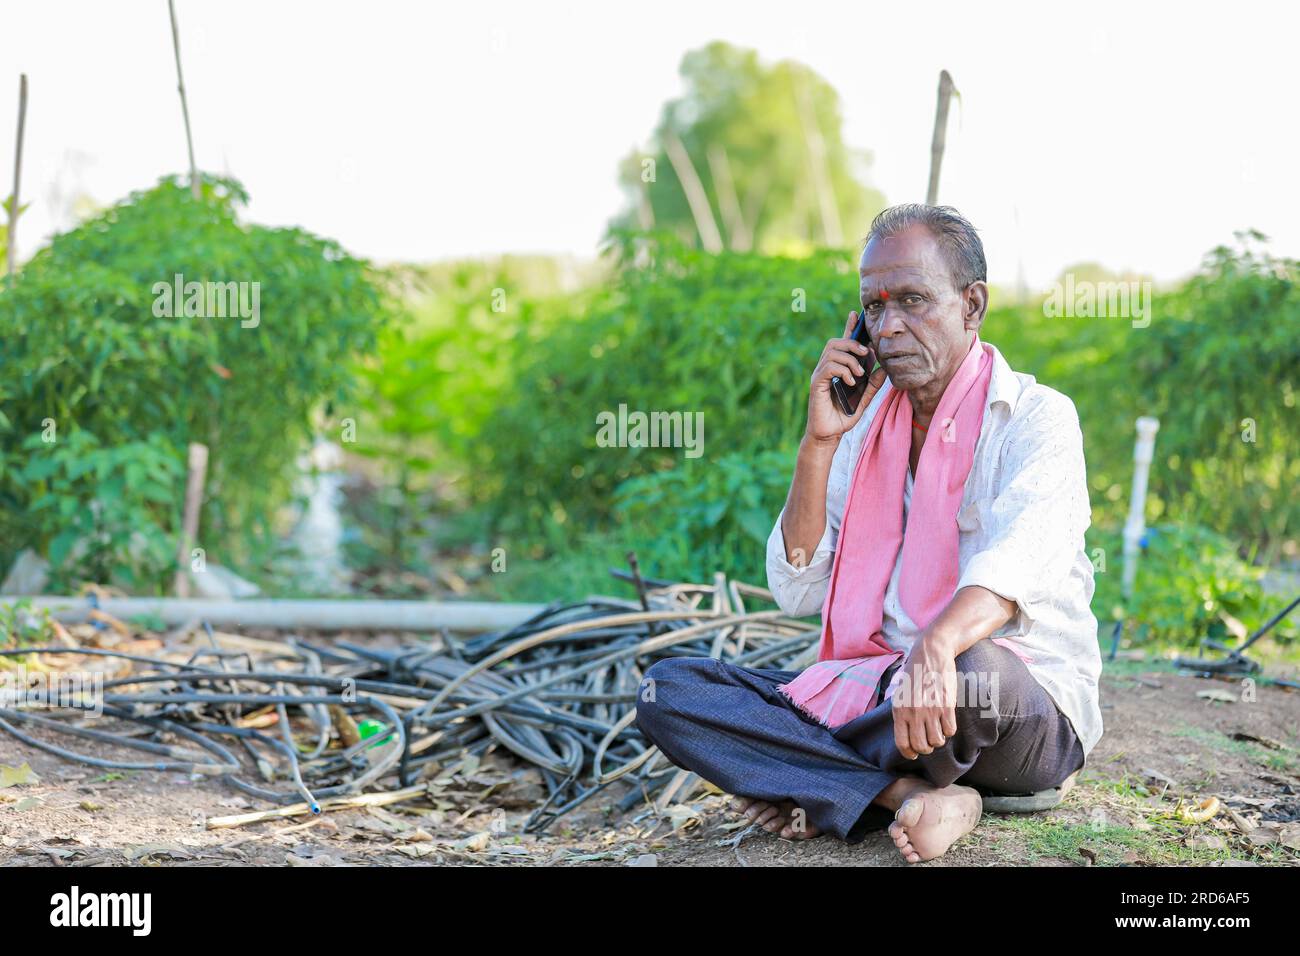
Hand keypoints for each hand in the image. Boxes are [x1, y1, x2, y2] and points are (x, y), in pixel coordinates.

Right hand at [804, 311, 887, 445]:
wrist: (829, 434)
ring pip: (832, 351)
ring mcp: (820, 374)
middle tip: (866, 354)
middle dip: (852, 343)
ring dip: (850, 359)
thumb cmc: (843, 416)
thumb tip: (884, 370)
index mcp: (838, 368)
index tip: (856, 314)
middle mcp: (827, 368)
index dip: (849, 327)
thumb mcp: (864, 400)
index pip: (843, 343)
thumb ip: (873, 385)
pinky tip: (851, 381)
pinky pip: (829, 366)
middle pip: (835, 342)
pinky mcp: (816, 383)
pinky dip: (843, 370)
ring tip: (859, 374)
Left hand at [891, 634, 959, 759]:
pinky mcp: (947, 705)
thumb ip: (902, 716)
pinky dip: (949, 730)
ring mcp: (931, 709)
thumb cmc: (915, 676)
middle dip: (926, 749)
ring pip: (937, 741)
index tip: (914, 754)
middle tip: (928, 743)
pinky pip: (951, 730)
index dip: (909, 754)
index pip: (902, 744)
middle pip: (921, 747)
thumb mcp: (900, 695)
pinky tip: (946, 722)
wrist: (930, 655)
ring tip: (937, 731)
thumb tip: (906, 739)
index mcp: (899, 711)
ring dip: (939, 740)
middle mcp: (914, 712)